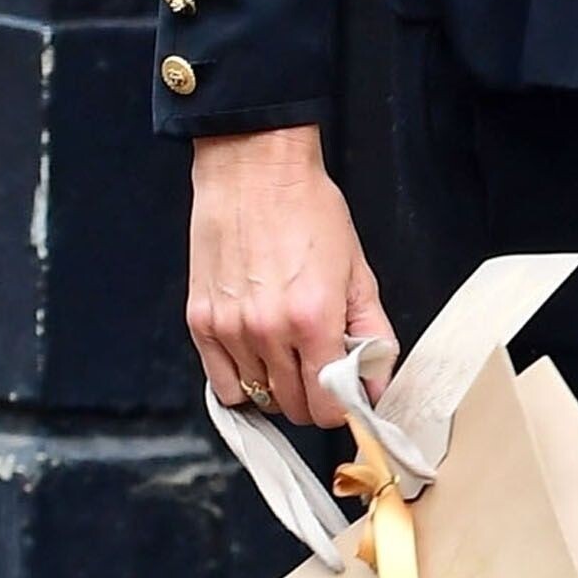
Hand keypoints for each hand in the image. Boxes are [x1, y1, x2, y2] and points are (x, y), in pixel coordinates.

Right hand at [185, 123, 395, 429]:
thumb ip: (372, 332)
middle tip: (319, 365)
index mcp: (313, 319)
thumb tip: (377, 384)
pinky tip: (256, 354)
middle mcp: (268, 331)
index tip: (344, 391)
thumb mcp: (357, 269)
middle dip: (312, 396)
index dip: (340, 405)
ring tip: (287, 347)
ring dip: (277, 385)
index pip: (327, 406)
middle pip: (293, 408)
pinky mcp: (200, 322)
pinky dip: (242, 380)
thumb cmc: (309, 209)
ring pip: (258, 398)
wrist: (255, 169)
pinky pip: (222, 384)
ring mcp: (230, 329)